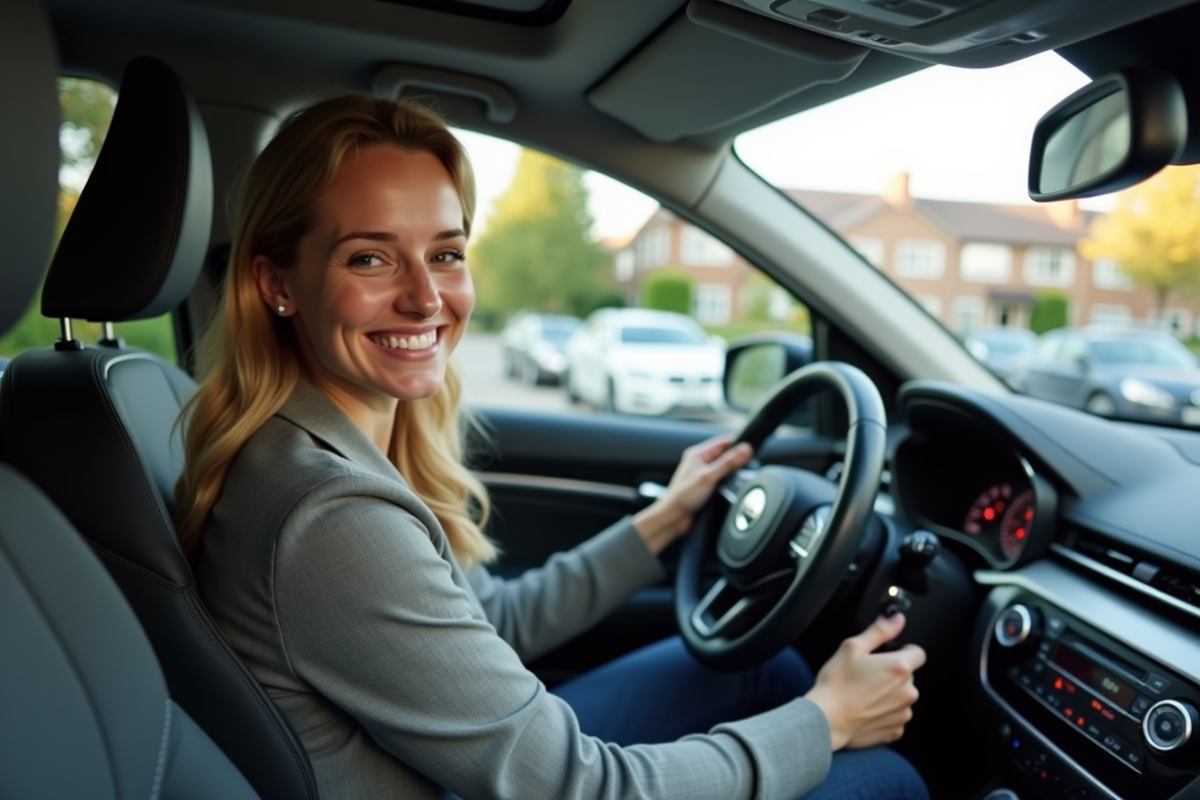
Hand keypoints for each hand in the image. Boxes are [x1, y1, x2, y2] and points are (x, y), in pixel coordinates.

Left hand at [632, 433, 752, 554]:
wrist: (674, 518)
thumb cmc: (682, 497)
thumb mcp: (709, 477)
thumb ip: (728, 463)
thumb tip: (745, 449)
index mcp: (698, 454)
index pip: (723, 441)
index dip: (738, 444)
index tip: (751, 450)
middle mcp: (700, 462)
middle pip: (726, 455)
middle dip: (737, 460)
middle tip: (747, 466)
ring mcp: (703, 475)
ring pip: (725, 468)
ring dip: (733, 472)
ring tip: (740, 477)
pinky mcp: (706, 487)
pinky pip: (722, 480)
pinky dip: (729, 482)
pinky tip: (733, 487)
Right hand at [804, 614, 925, 750]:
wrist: (827, 719)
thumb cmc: (837, 684)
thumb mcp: (853, 647)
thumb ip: (879, 631)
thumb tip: (897, 620)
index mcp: (899, 668)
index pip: (918, 653)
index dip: (904, 650)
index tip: (888, 654)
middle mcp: (907, 691)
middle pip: (908, 676)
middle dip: (892, 673)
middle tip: (867, 674)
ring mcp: (902, 713)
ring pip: (902, 696)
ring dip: (889, 694)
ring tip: (864, 693)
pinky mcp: (895, 730)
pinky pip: (895, 716)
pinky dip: (884, 712)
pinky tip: (866, 708)